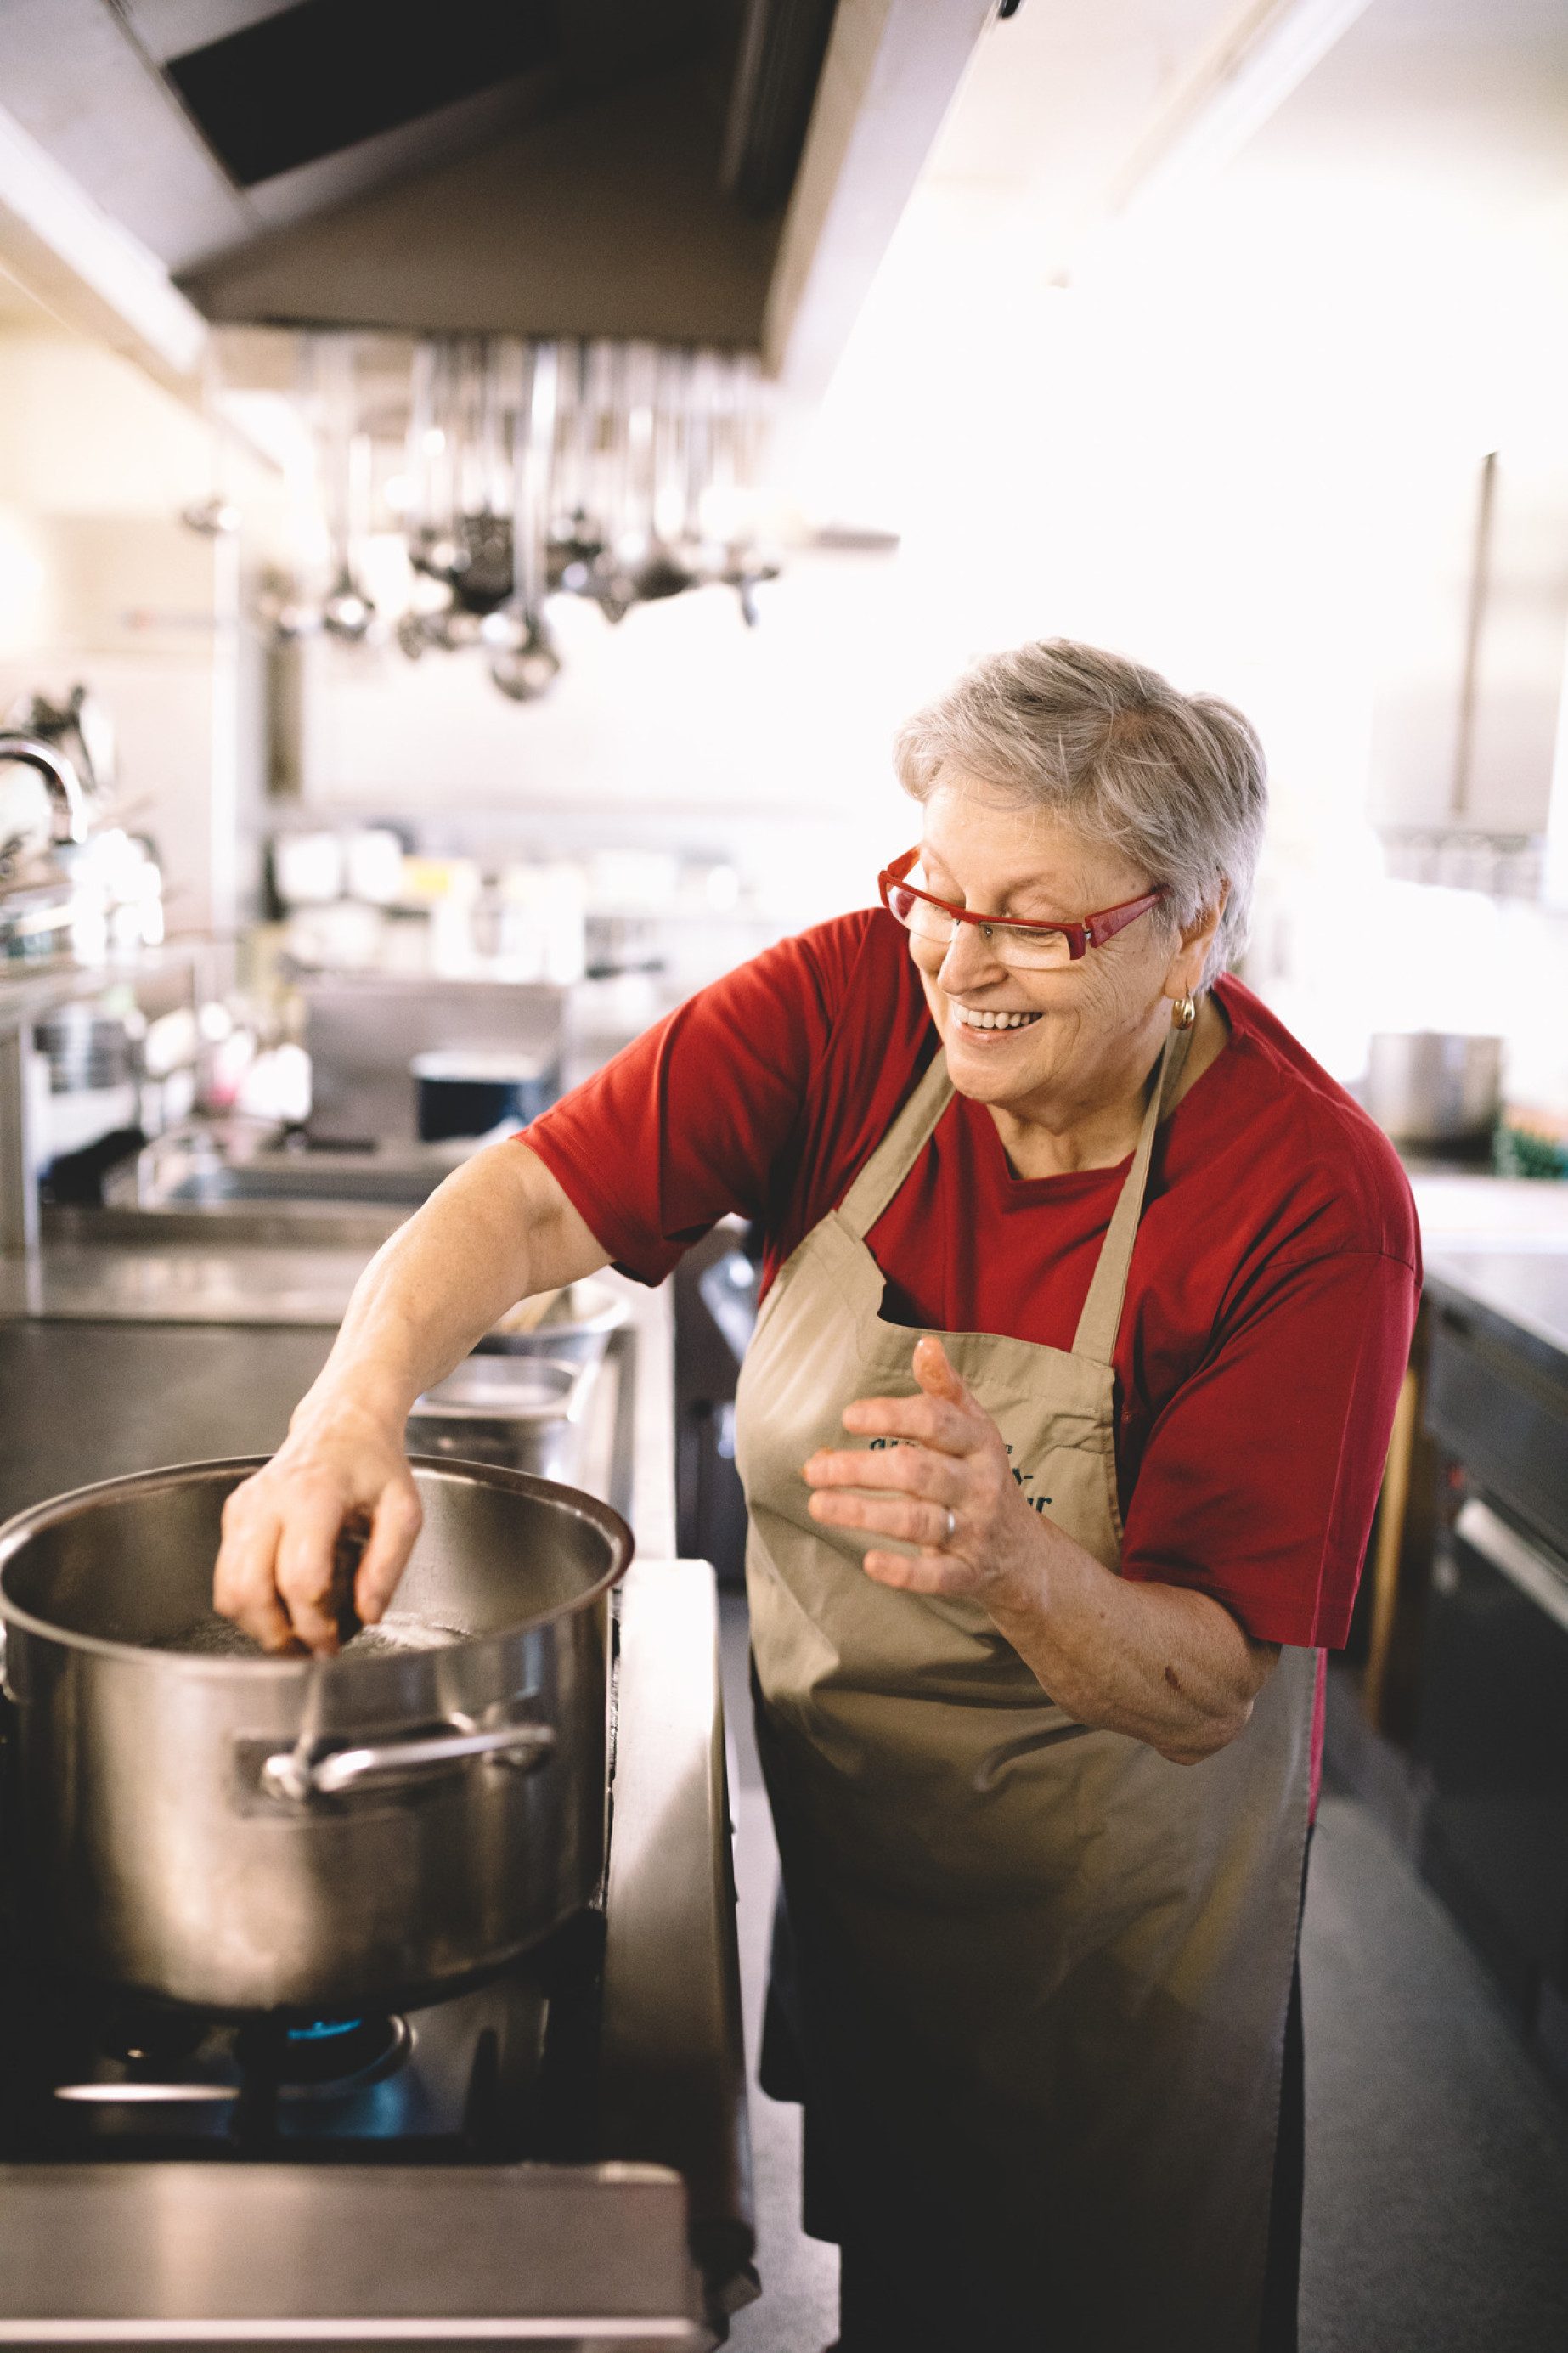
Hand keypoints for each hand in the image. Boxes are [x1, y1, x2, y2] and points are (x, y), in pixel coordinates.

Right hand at [213, 1394, 422, 1653]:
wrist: (342, 1422)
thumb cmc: (374, 1464)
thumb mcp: (404, 1509)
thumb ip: (389, 1564)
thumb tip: (368, 1614)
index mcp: (314, 1495)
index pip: (300, 1578)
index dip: (314, 1624)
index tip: (332, 1644)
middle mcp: (268, 1501)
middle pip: (250, 1590)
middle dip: (277, 1635)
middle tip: (308, 1651)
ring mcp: (244, 1507)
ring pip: (228, 1589)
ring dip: (257, 1625)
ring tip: (295, 1634)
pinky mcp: (233, 1515)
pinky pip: (226, 1575)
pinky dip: (248, 1602)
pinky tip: (282, 1603)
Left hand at [802, 1334, 1049, 1602]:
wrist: (1024, 1551)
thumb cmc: (981, 1475)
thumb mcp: (973, 1428)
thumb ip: (945, 1390)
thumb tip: (925, 1344)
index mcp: (979, 1442)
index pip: (935, 1421)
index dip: (891, 1415)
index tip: (849, 1417)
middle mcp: (978, 1484)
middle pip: (919, 1471)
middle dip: (863, 1469)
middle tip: (814, 1469)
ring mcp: (974, 1530)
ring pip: (918, 1521)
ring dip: (864, 1513)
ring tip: (818, 1505)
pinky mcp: (967, 1573)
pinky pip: (936, 1576)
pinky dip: (903, 1571)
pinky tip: (869, 1561)